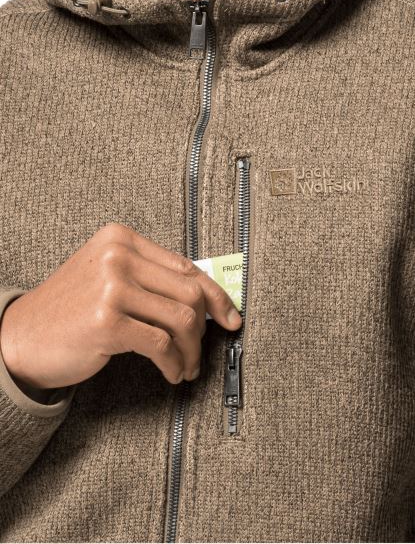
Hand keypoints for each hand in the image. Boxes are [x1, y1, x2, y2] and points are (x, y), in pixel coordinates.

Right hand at [0, 223, 241, 388]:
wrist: (21, 336)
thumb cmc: (70, 310)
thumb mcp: (108, 278)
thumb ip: (150, 279)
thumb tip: (204, 300)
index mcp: (121, 239)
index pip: (185, 266)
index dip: (216, 295)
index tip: (230, 317)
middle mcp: (118, 256)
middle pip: (189, 292)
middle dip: (204, 330)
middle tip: (200, 353)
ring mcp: (112, 287)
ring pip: (182, 319)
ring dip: (191, 351)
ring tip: (185, 367)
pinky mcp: (107, 321)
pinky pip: (161, 344)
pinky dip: (174, 363)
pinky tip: (171, 372)